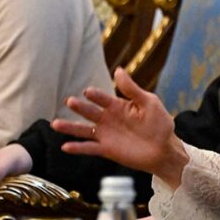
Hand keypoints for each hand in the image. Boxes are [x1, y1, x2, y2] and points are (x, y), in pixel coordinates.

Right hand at [51, 68, 188, 187]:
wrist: (165, 148)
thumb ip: (132, 89)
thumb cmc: (160, 124)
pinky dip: (77, 148)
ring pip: (84, 130)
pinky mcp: (107, 149)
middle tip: (70, 102)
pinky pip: (89, 148)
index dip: (95, 95)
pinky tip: (65, 146)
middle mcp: (108, 119)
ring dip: (70, 127)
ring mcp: (106, 134)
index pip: (102, 98)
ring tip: (55, 124)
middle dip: (80, 107)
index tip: (88, 92)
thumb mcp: (149, 103)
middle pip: (89, 112)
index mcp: (117, 106)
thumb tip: (118, 70)